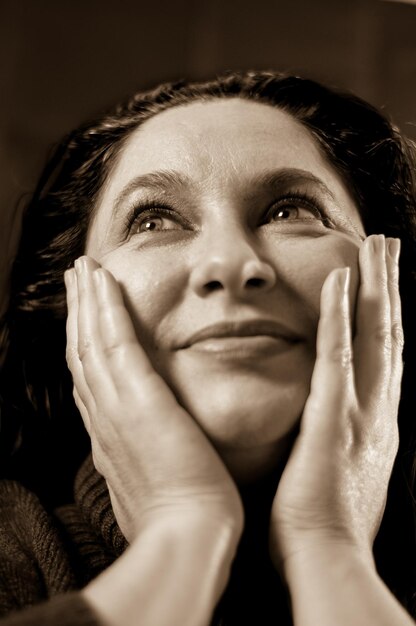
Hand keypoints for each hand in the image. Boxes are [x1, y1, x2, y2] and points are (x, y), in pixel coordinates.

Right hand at [65, 256, 242, 542]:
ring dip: (86, 300)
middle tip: (76, 280)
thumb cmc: (183, 515)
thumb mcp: (154, 483)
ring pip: (91, 340)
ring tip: (83, 269)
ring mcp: (115, 405)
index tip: (86, 318)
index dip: (84, 343)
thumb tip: (153, 450)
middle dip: (78, 313)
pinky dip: (105, 307)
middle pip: (82, 352)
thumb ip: (149, 458)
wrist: (189, 536)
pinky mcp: (138, 397)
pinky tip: (103, 280)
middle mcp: (103, 416)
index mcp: (109, 436)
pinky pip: (114, 340)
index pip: (90, 379)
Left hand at [269, 235, 402, 573]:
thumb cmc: (322, 531)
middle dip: (390, 290)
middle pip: (388, 338)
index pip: (383, 362)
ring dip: (376, 288)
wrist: (325, 564)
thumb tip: (332, 442)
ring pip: (374, 335)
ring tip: (377, 247)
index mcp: (374, 428)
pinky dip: (341, 315)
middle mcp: (378, 412)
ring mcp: (361, 412)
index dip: (386, 321)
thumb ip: (340, 450)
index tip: (383, 289)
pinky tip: (340, 279)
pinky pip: (338, 354)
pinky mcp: (335, 418)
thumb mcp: (342, 481)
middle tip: (389, 249)